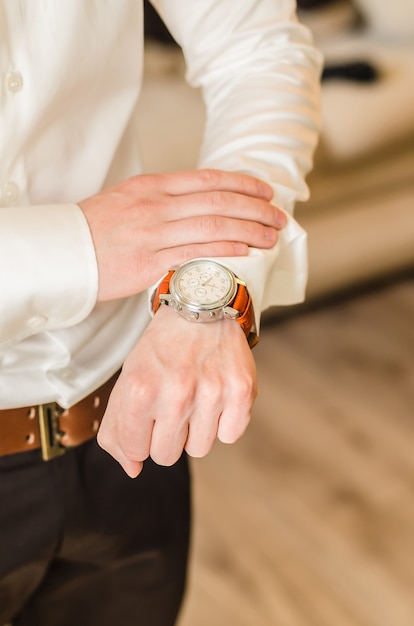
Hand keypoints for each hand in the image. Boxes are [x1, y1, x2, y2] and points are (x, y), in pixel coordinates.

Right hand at [79, 169, 285, 301]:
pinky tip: (245, 250)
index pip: (207, 179)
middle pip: (217, 200)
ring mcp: (153, 232)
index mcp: (152, 186)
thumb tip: (198, 204)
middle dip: (254, 208)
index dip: (242, 184)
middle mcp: (156, 204)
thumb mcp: (128, 199)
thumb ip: (163, 199)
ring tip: (271, 235)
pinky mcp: (149, 262)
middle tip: (278, 216)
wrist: (65, 253)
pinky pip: (194, 252)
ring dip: (248, 229)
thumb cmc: (96, 229)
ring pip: (212, 225)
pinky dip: (224, 249)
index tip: (265, 191)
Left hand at [97, 305, 256, 476]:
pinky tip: (217, 393)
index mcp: (140, 391)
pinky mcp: (242, 392)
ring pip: (199, 449)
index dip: (139, 435)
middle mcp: (176, 394)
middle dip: (166, 434)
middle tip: (171, 402)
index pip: (135, 450)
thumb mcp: (128, 379)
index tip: (147, 414)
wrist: (202, 307)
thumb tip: (133, 469)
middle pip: (166, 456)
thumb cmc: (162, 348)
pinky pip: (230, 435)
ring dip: (195, 428)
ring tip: (195, 395)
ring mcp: (212, 393)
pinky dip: (224, 420)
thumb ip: (118, 428)